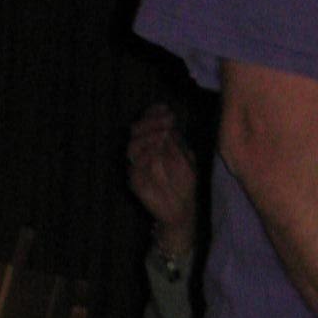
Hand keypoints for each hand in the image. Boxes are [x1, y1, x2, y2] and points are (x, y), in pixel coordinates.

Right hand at [126, 105, 197, 258]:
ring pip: (131, 146)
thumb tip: (168, 122)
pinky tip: (157, 151)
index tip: (166, 110)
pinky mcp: (135, 182)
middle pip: (136, 130)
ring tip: (163, 135)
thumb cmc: (185, 182)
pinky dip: (144, 156)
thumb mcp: (186, 156)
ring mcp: (138, 167)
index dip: (153, 113)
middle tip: (168, 122)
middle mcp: (144, 152)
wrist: (182, 207)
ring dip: (147, 137)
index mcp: (156, 143)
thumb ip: (176, 140)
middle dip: (151, 122)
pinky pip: (133, 167)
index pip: (148, 122)